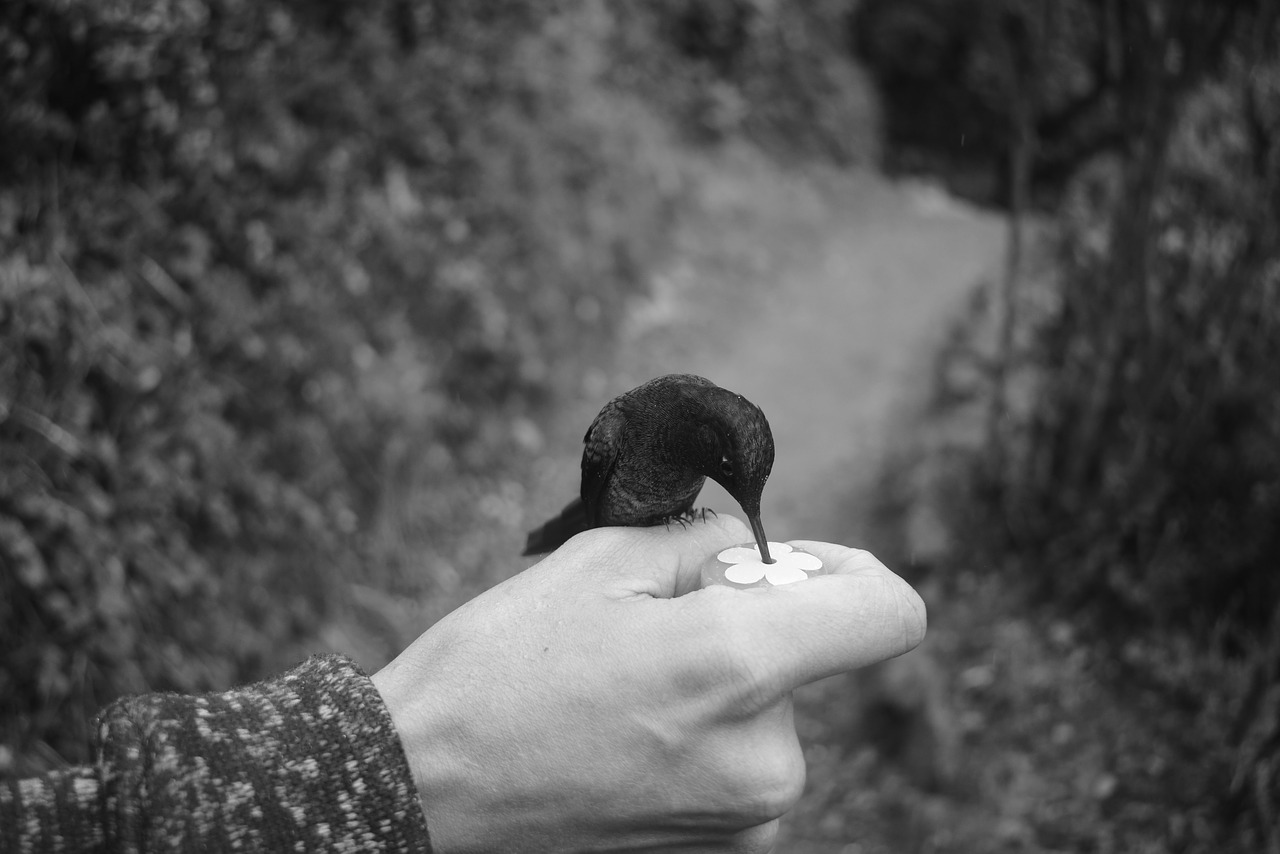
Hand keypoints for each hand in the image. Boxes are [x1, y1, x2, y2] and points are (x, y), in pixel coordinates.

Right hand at [372, 516, 925, 852]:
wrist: (420, 791)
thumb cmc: (496, 668)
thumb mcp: (600, 561)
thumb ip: (707, 539)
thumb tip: (755, 550)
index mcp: (740, 668)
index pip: (890, 613)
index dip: (849, 570)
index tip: (785, 565)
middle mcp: (765, 758)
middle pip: (810, 654)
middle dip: (748, 621)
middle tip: (650, 622)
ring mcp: (745, 817)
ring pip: (770, 709)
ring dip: (721, 681)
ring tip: (622, 684)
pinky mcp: (719, 849)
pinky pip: (741, 760)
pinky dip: (703, 731)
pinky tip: (624, 730)